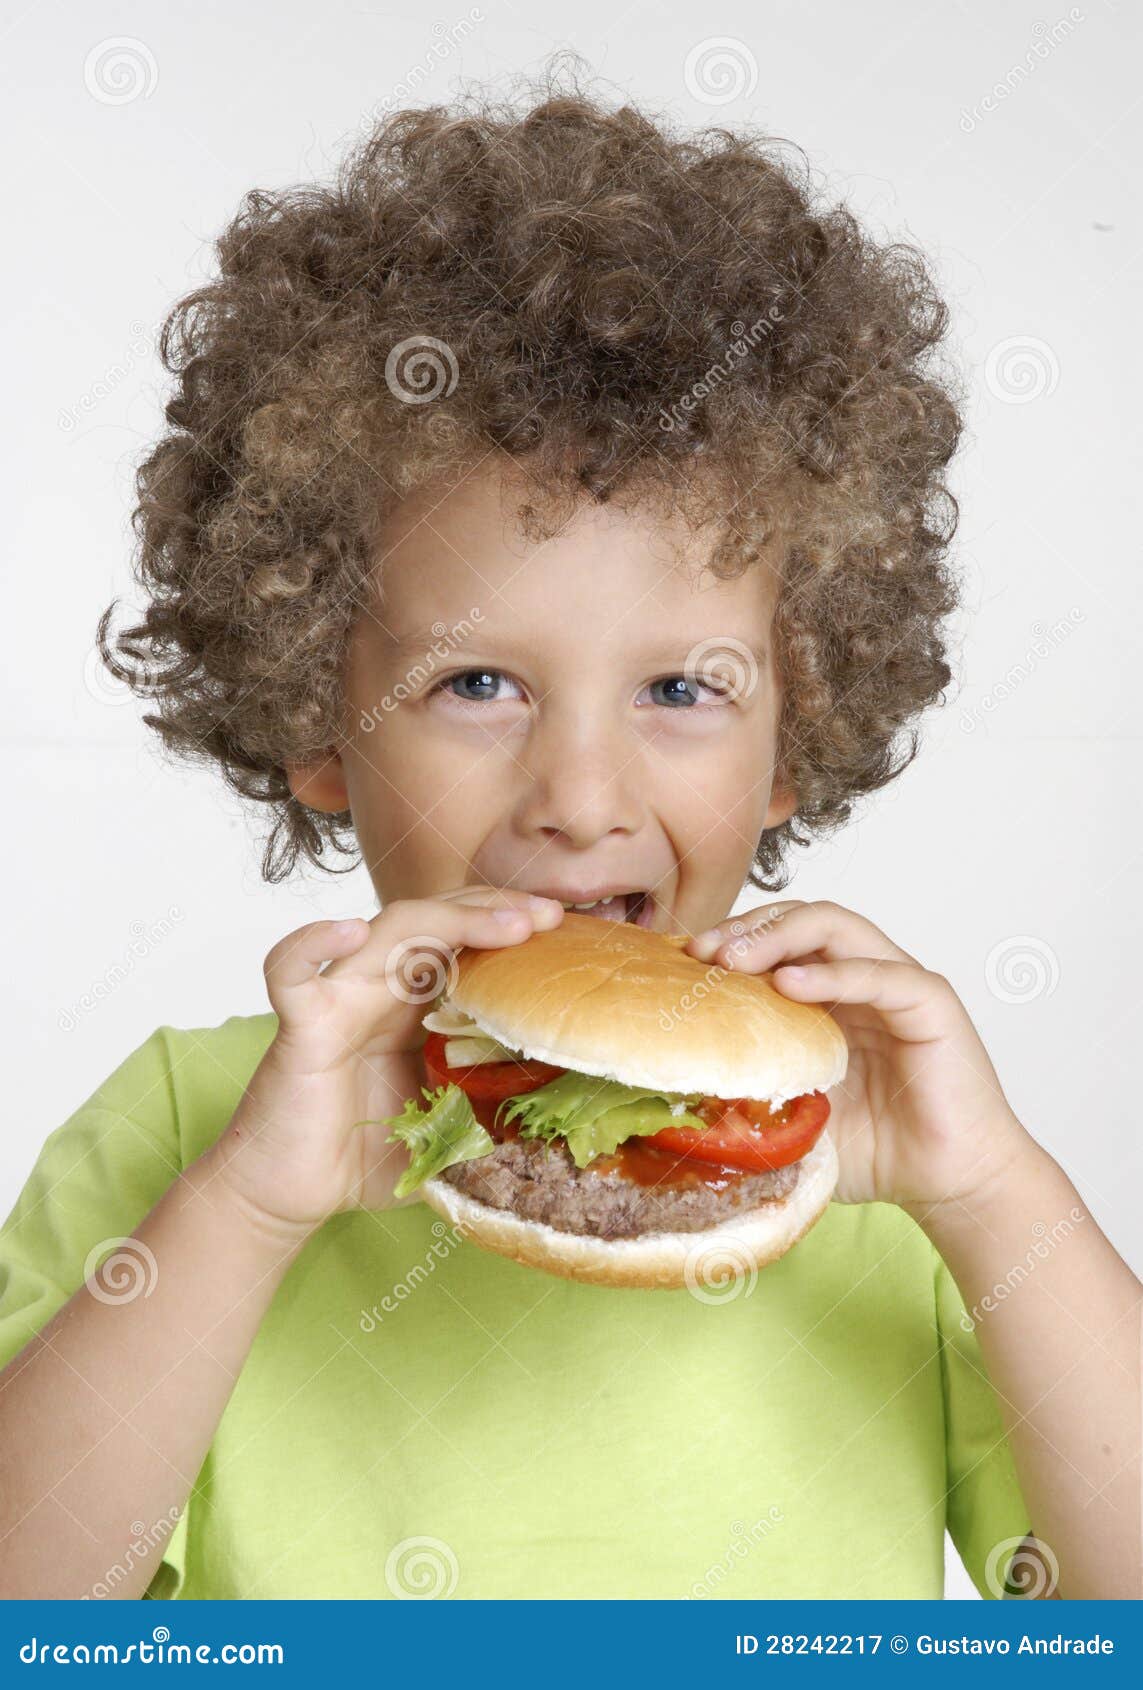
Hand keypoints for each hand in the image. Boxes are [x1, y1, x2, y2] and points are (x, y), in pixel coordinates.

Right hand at [201, 887, 564, 1236]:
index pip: (464, 941)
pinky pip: (291, 970)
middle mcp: (379, 989)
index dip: (509, 927)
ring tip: (507, 923)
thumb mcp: (446, 1132)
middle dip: (494, 908)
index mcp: (415, 1007)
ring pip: (387, 931)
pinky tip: (348, 929)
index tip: (563, 930)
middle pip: (436, 920)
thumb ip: (490, 1117)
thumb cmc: (361, 1158)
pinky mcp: (301, 1025)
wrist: (290, 1196)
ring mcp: (339, 999)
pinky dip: (313, 942)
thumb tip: (562, 1131)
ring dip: (449, 917)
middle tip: (548, 915)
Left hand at [686, 900, 1033, 1210]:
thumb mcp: (796, 1118)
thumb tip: (676, 1097)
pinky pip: (878, 973)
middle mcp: (863, 978)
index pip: (775, 941)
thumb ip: (753, 1094)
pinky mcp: (931, 1003)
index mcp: (831, 996)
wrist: (952, 1186)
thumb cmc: (881, 1152)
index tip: (681, 963)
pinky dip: (833, 972)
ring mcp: (899, 984)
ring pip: (835, 926)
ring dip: (778, 934)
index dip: (728, 942)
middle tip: (701, 953)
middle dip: (744, 928)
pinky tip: (790, 982)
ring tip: (734, 959)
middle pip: (799, 919)